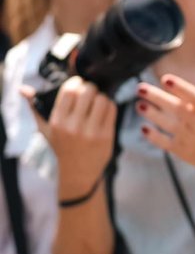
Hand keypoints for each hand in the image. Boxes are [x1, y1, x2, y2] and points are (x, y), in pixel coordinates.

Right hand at [23, 77, 116, 198]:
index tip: (79, 84)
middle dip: (91, 88)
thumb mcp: (46, 129)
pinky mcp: (106, 136)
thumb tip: (23, 89)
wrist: (78, 171)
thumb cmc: (62, 146)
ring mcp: (91, 132)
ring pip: (102, 99)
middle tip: (90, 93)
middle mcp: (73, 126)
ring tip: (97, 103)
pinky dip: (109, 106)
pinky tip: (104, 111)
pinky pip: (112, 109)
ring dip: (101, 97)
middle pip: (88, 91)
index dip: (77, 82)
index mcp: (57, 122)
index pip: (69, 90)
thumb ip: (35, 108)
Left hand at [135, 53, 194, 168]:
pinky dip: (154, 136)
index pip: (193, 95)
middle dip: (156, 97)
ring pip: (167, 124)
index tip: (165, 78)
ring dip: (152, 114)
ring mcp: (189, 136)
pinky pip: (164, 142)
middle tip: (139, 87)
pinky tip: (144, 128)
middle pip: (175, 107)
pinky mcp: (181, 150)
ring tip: (139, 105)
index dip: (180, 87)